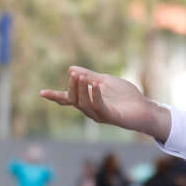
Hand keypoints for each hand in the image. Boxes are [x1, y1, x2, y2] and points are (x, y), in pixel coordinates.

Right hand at [41, 66, 171, 143]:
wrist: (144, 107)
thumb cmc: (125, 96)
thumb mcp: (105, 81)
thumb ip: (89, 76)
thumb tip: (71, 69)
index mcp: (88, 101)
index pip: (68, 99)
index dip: (55, 96)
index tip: (41, 93)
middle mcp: (91, 110)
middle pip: (74, 100)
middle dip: (73, 87)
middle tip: (74, 75)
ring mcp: (100, 115)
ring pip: (84, 104)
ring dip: (82, 90)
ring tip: (81, 77)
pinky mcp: (111, 116)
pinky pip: (99, 107)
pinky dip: (95, 96)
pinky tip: (95, 86)